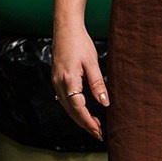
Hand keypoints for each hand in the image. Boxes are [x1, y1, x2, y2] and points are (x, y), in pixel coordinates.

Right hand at [50, 24, 108, 139]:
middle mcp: (59, 82)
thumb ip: (98, 84)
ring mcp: (56, 80)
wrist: (65, 27)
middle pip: (71, 111)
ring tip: (94, 124)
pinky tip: (82, 110)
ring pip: (67, 106)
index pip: (78, 108)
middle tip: (98, 133)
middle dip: (84, 124)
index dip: (88, 122)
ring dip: (79, 117)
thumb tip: (105, 103)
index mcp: (68, 79)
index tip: (98, 131)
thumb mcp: (92, 62)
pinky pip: (64, 99)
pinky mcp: (56, 78)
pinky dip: (74, 108)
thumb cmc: (79, 42)